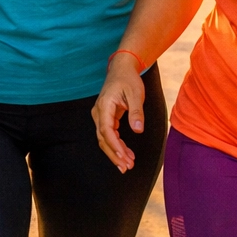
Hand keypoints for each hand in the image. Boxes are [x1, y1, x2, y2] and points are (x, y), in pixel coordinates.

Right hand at [91, 54, 145, 172]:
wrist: (121, 69)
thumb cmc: (128, 80)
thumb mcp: (135, 94)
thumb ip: (136, 112)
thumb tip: (138, 130)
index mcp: (104, 106)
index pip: (106, 130)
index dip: (115, 145)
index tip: (124, 156)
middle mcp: (99, 112)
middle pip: (103, 139)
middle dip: (114, 154)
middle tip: (126, 167)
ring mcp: (100, 116)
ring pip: (104, 139)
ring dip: (115, 153)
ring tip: (127, 165)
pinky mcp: (105, 118)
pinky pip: (108, 135)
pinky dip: (116, 146)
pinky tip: (126, 154)